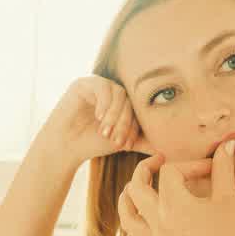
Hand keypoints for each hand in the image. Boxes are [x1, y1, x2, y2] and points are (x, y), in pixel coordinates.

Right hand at [37, 75, 156, 169]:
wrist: (65, 147)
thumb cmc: (93, 144)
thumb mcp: (123, 142)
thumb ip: (143, 142)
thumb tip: (168, 151)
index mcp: (122, 101)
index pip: (137, 108)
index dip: (134, 126)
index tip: (126, 145)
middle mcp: (111, 90)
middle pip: (129, 99)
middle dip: (125, 122)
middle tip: (117, 141)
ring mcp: (98, 85)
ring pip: (118, 93)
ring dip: (115, 114)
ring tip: (106, 132)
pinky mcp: (83, 84)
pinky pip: (102, 87)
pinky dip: (104, 103)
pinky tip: (99, 118)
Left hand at [117, 139, 234, 235]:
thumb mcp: (230, 197)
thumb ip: (223, 167)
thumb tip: (227, 143)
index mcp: (175, 205)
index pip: (169, 173)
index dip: (189, 164)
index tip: (208, 168)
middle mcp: (159, 224)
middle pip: (136, 189)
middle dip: (143, 171)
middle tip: (156, 163)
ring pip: (127, 220)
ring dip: (126, 201)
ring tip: (132, 189)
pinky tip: (141, 227)